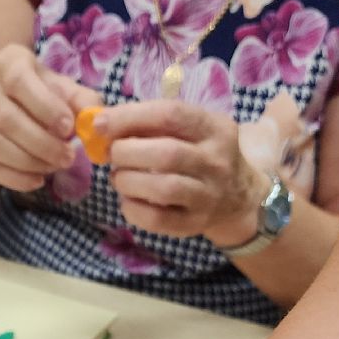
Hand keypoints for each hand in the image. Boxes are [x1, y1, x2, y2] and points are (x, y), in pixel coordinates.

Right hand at [0, 45, 98, 191]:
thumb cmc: (34, 92)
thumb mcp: (58, 86)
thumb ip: (80, 99)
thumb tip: (95, 119)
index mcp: (7, 63)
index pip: (19, 82)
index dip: (45, 107)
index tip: (68, 128)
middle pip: (6, 119)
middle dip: (41, 143)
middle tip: (68, 158)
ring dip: (28, 162)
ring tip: (54, 167)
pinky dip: (14, 178)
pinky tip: (37, 180)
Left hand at [99, 100, 265, 241]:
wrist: (237, 196)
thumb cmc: (200, 153)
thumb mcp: (191, 129)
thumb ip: (154, 123)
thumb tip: (103, 124)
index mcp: (215, 129)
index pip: (172, 114)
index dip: (131, 117)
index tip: (101, 123)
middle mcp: (216, 162)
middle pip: (167, 154)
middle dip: (126, 152)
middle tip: (112, 154)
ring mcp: (208, 196)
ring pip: (163, 188)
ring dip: (127, 181)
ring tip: (118, 177)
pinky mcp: (194, 224)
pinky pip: (157, 220)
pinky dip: (132, 209)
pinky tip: (128, 200)